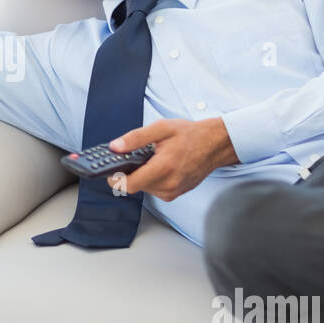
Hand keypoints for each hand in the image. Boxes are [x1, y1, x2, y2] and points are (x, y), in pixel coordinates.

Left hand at [104, 117, 238, 200]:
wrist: (214, 145)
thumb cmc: (190, 135)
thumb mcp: (161, 128)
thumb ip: (136, 138)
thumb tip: (115, 147)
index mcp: (164, 167)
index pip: (130, 184)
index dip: (115, 179)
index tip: (108, 172)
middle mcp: (169, 184)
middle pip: (135, 186)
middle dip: (131, 172)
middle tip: (135, 156)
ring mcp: (173, 191)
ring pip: (144, 188)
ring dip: (142, 175)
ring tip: (153, 159)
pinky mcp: (175, 194)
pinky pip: (154, 189)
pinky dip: (152, 178)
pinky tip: (160, 166)